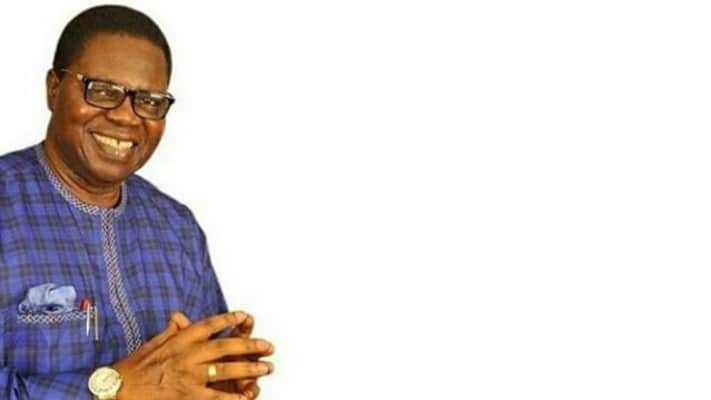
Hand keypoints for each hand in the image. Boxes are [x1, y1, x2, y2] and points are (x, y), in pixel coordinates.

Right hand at [112, 311, 273, 399]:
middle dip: (249, 345)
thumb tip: (179, 317)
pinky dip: (231, 398)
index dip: (228, 319)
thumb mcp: (153, 343)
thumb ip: (171, 331)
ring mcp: (188, 375)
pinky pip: (214, 397)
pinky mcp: (186, 395)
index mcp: (179, 340)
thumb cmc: (133, 368)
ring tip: (266, 368)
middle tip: (268, 346)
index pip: (208, 325)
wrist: (117, 390)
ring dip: (248, 369)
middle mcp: (187, 354)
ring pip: (225, 370)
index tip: (244, 316)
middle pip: (224, 346)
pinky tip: (246, 397)